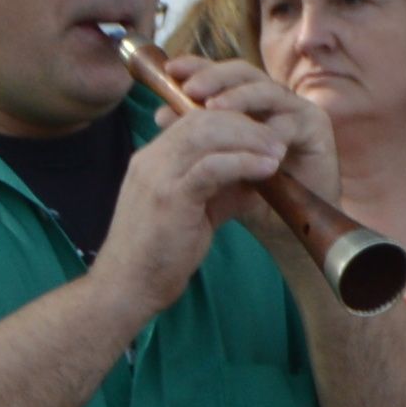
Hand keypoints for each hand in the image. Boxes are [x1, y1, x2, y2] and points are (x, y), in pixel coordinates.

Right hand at [102, 51, 308, 310]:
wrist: (127, 287)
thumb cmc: (160, 255)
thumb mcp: (196, 213)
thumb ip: (221, 189)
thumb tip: (258, 173)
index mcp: (153, 160)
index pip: (192, 119)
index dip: (231, 120)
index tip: (263, 134)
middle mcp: (151, 160)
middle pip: (201, 119)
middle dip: (245, 124)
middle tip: (277, 138)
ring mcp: (157, 176)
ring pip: (207, 134)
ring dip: (249, 139)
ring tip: (278, 150)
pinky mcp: (170, 197)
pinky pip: (212, 167)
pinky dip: (244, 162)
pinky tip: (268, 168)